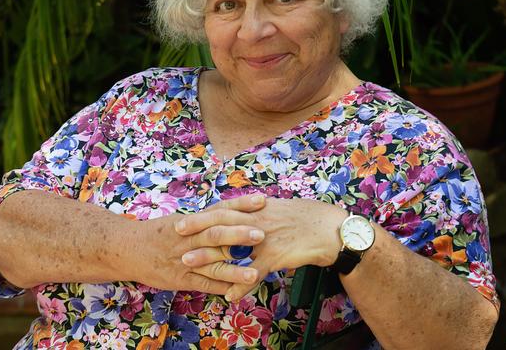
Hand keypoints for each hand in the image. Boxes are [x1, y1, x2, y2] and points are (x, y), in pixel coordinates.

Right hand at [137, 194, 266, 293]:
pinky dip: (220, 288)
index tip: (261, 201)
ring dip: (234, 269)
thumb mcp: (182, 220)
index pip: (219, 209)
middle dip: (239, 235)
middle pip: (216, 235)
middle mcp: (188, 238)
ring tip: (255, 272)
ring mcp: (184, 259)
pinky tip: (237, 292)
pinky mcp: (179, 279)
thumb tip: (236, 213)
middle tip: (262, 234)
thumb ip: (207, 219)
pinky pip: (203, 285)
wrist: (128, 249)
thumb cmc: (160, 233)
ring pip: (212, 264)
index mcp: (192, 220)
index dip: (240, 205)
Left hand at [175, 197, 347, 300]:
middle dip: (197, 229)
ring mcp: (265, 238)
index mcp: (257, 209)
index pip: (224, 209)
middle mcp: (257, 220)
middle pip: (221, 223)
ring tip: (189, 264)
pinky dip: (241, 284)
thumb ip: (258, 213)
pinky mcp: (276, 255)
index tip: (183, 218)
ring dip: (209, 257)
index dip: (203, 214)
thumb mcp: (278, 210)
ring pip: (232, 248)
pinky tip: (230, 295)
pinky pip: (254, 272)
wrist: (329, 228)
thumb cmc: (305, 218)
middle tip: (176, 234)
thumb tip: (244, 213)